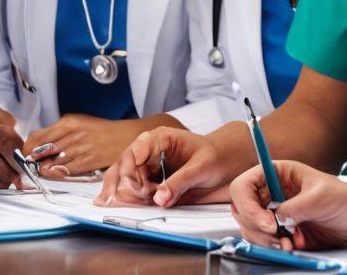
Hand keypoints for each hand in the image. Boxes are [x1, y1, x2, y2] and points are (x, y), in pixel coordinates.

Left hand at [24, 114, 144, 177]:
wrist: (127, 136)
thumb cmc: (102, 131)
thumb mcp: (79, 124)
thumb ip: (60, 132)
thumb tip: (40, 145)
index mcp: (70, 122)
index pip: (39, 135)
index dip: (28, 147)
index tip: (26, 153)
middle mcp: (74, 132)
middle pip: (43, 148)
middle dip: (34, 159)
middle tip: (30, 164)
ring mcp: (82, 146)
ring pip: (53, 160)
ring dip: (44, 167)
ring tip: (40, 170)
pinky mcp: (89, 159)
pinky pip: (67, 168)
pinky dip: (57, 172)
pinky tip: (53, 173)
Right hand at [95, 124, 248, 206]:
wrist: (223, 163)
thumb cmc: (214, 157)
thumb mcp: (201, 168)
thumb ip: (180, 182)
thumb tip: (159, 199)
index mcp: (161, 138)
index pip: (138, 149)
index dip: (132, 166)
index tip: (136, 185)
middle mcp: (149, 151)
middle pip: (124, 166)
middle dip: (123, 185)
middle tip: (127, 201)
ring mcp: (146, 168)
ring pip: (123, 180)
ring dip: (122, 194)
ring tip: (127, 205)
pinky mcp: (147, 183)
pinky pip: (131, 192)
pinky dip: (128, 201)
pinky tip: (131, 207)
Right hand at [229, 162, 346, 251]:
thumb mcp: (322, 198)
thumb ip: (296, 206)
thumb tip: (276, 218)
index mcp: (280, 174)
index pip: (245, 184)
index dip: (248, 203)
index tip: (265, 220)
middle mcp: (275, 193)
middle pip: (242, 209)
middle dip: (254, 225)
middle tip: (274, 234)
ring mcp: (277, 214)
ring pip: (251, 228)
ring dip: (264, 240)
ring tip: (287, 242)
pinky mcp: (283, 233)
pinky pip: (265, 242)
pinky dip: (273, 248)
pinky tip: (291, 246)